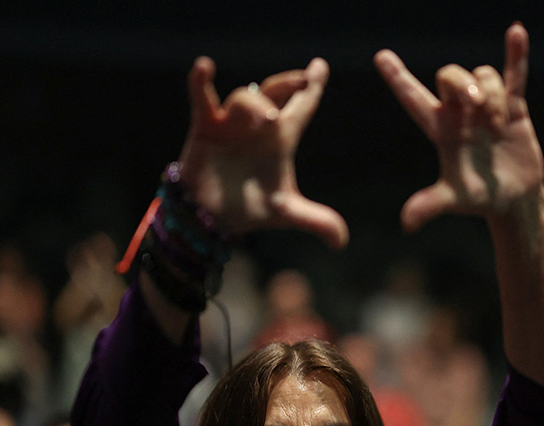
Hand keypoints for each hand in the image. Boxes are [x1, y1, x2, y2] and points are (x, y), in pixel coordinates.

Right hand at [175, 56, 347, 247]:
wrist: (211, 219)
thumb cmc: (248, 209)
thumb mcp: (286, 212)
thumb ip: (316, 220)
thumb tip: (342, 242)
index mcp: (281, 139)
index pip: (301, 108)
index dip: (312, 87)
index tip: (321, 66)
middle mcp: (257, 126)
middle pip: (276, 93)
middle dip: (291, 84)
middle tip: (306, 80)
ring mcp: (231, 123)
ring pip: (245, 98)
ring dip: (255, 104)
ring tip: (267, 119)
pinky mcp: (205, 127)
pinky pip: (202, 98)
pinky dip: (200, 82)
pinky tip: (204, 67)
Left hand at [374, 23, 543, 230]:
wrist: (514, 198)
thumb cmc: (479, 199)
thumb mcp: (453, 199)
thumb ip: (429, 205)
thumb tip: (407, 223)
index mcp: (439, 128)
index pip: (412, 97)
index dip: (397, 77)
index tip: (380, 56)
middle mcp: (459, 112)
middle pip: (450, 76)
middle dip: (464, 85)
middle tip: (478, 110)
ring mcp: (485, 106)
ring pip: (483, 76)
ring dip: (492, 96)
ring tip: (498, 127)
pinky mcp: (513, 106)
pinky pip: (513, 73)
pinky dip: (516, 53)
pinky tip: (515, 31)